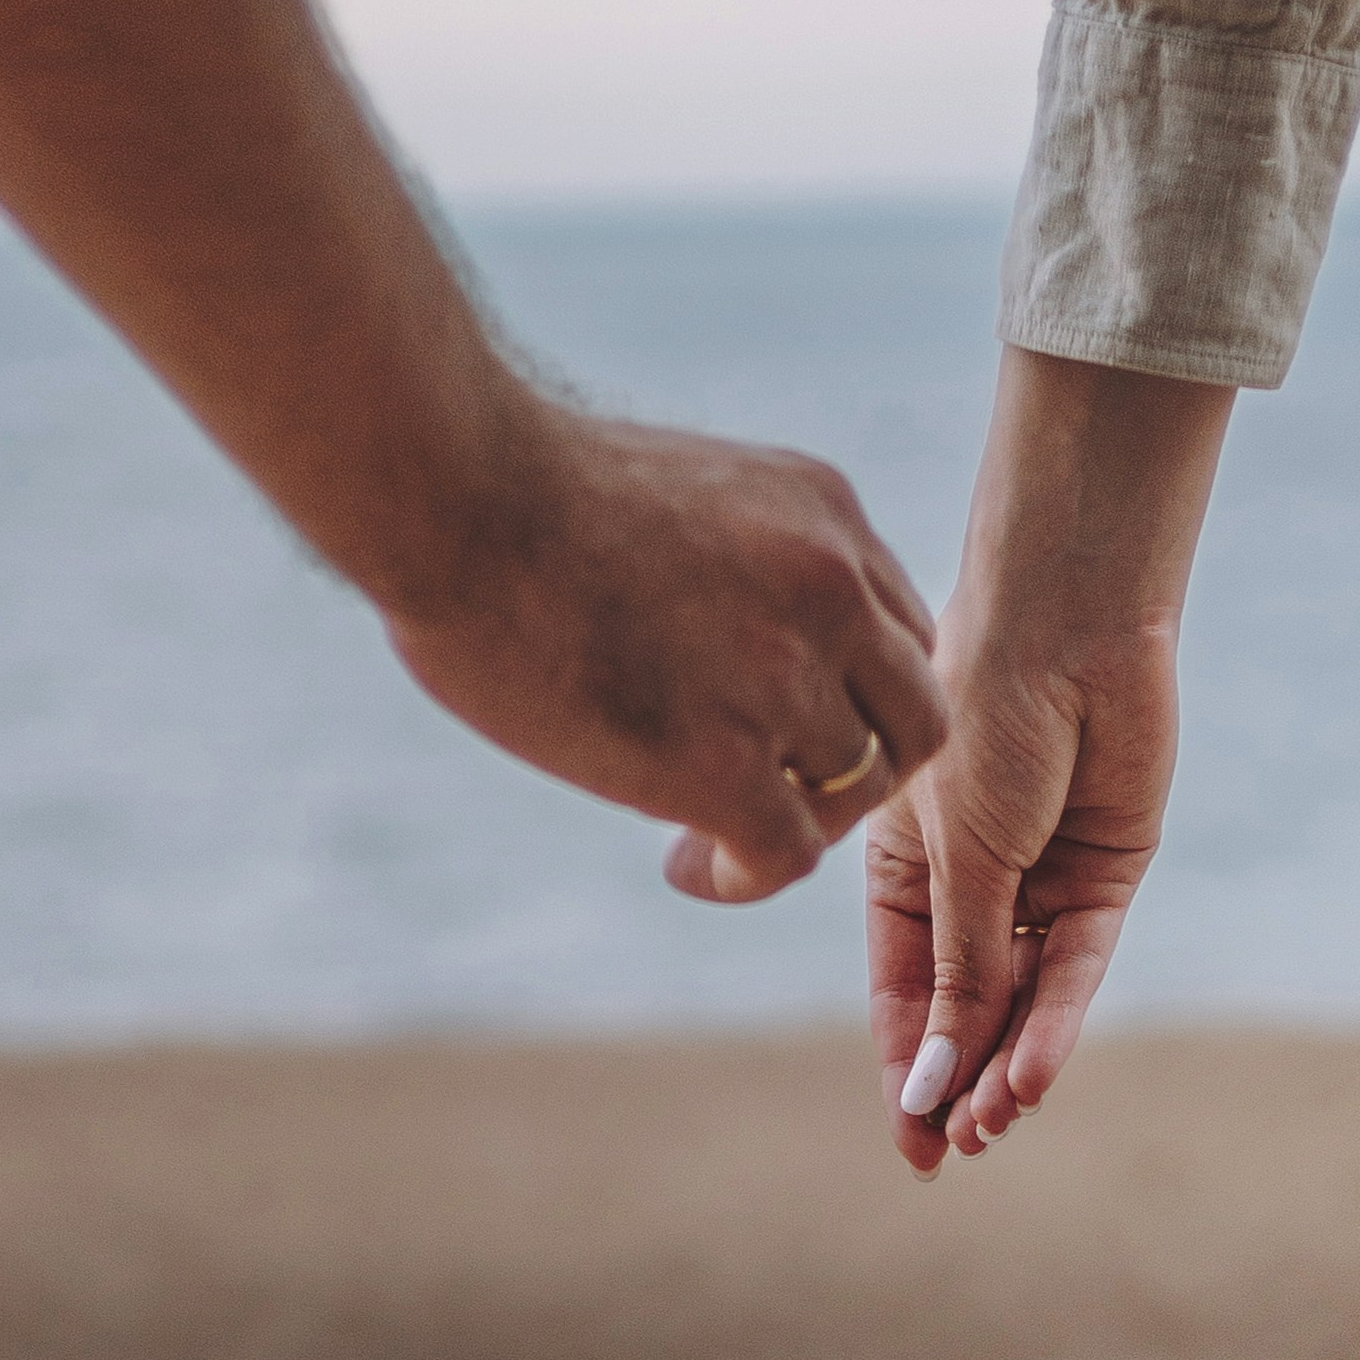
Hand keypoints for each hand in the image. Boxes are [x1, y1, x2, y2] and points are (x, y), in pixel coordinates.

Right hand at [389, 399, 945, 907]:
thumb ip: (734, 560)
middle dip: (854, 772)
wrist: (448, 488)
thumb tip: (712, 645)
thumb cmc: (511, 482)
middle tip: (773, 796)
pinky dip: (748, 877)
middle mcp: (828, 589)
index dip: (851, 698)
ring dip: (790, 826)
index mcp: (821, 514)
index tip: (780, 727)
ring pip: (852, 792)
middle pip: (911, 719)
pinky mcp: (723, 761)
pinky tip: (688, 870)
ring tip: (709, 839)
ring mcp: (783, 676)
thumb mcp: (678, 493)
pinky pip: (788, 854)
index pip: (896, 635)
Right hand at [867, 353, 1234, 1174]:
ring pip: (1021, 1002)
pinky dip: (1055, 1022)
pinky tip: (1031, 1074)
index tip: (911, 1148)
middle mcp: (970, 888)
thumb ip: (956, 974)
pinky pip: (1075, 969)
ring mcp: (1038, 884)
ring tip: (993, 1126)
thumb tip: (933, 1082)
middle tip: (954, 1151)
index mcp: (901, 875)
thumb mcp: (952, 861)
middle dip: (957, 1082)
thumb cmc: (981, 716)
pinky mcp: (1104, 878)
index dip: (904, 1073)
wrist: (1069, 622)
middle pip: (962, 1013)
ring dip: (1005, 1066)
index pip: (901, 998)